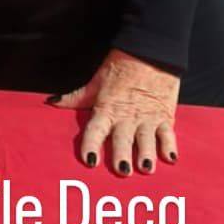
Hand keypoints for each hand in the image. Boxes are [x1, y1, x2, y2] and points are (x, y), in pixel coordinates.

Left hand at [49, 50, 179, 174]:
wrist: (149, 53)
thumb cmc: (120, 68)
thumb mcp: (95, 83)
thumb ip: (76, 97)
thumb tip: (52, 102)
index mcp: (106, 109)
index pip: (95, 130)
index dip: (91, 145)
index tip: (89, 160)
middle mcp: (126, 116)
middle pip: (122, 139)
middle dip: (121, 155)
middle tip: (122, 170)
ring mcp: (146, 117)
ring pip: (146, 139)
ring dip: (146, 153)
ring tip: (145, 167)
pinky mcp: (164, 116)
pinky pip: (168, 134)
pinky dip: (170, 146)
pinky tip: (170, 158)